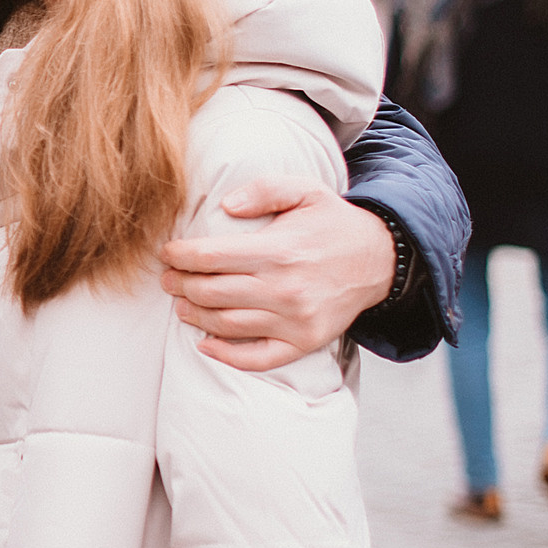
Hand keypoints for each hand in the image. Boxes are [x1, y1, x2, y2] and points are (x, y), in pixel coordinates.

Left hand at [158, 178, 394, 370]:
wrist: (380, 259)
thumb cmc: (332, 224)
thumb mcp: (305, 190)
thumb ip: (264, 189)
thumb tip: (225, 205)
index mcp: (278, 251)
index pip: (209, 257)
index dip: (178, 256)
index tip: (167, 253)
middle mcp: (284, 289)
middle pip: (210, 292)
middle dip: (179, 285)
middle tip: (167, 279)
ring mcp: (294, 320)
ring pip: (226, 325)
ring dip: (194, 316)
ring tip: (181, 304)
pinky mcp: (304, 342)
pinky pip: (257, 358)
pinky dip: (226, 355)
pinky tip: (205, 345)